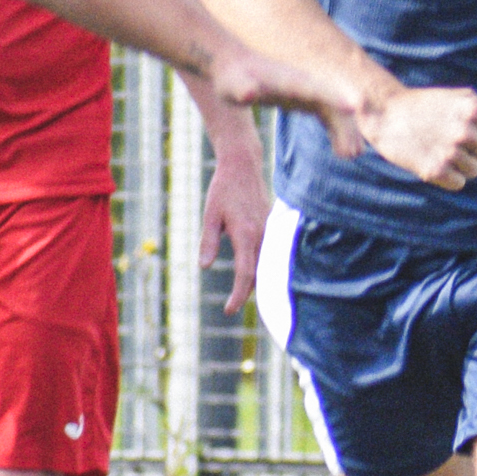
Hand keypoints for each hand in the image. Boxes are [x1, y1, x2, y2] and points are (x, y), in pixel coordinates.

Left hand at [201, 47, 369, 163]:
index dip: (334, 99)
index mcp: (290, 81)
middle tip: (353, 153)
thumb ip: (242, 89)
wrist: (233, 66)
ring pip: (333, 111)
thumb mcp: (232, 86)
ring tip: (352, 156)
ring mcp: (307, 92)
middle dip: (344, 126)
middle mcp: (304, 84)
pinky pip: (327, 116)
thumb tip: (248, 93)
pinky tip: (342, 151)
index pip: (316, 90)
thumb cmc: (230, 79)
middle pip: (331, 104)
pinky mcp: (305, 99)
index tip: (353, 108)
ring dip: (345, 131)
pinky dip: (337, 131)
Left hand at [205, 143, 274, 314]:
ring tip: (242, 294)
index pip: (245, 274)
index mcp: (245, 234)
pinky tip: (255, 272)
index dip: (238, 295)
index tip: (229, 310)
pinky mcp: (272, 226)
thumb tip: (203, 267)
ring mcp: (270, 230)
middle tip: (232, 306)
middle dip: (248, 293)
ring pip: (267, 264)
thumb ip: (208, 242)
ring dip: (257, 281)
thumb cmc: (223, 189)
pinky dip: (263, 266)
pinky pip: (270, 252)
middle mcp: (262, 234)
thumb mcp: (210, 215)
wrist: (243, 165)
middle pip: (259, 274)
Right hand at [355, 85, 476, 190]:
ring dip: (459, 164)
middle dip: (471, 149)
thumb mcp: (457, 101)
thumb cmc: (425, 105)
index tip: (471, 130)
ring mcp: (450, 152)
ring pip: (474, 170)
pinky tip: (432, 161)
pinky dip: (448, 177)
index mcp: (473, 108)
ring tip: (438, 149)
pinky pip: (458, 183)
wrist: (384, 112)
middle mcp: (465, 130)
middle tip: (446, 137)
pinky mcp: (435, 171)